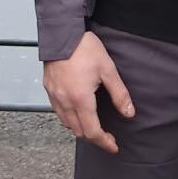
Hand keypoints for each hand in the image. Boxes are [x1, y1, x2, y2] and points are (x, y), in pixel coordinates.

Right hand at [43, 31, 134, 152]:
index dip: (104, 142)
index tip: (113, 146)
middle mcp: (65, 101)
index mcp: (81, 99)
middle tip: (107, 135)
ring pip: (67, 124)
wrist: (61, 32)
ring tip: (93, 124)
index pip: (92, 131)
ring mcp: (55, 96)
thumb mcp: (108, 69)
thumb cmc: (83, 48)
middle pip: (79, 132)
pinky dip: (69, 118)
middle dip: (94, 137)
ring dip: (81, 128)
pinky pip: (58, 112)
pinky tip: (78, 110)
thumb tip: (128, 113)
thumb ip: (119, 94)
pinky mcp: (49, 89)